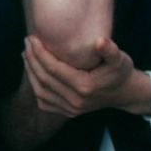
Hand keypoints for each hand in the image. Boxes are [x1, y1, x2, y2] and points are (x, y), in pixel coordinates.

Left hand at [22, 36, 140, 117]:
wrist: (125, 93)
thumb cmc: (121, 72)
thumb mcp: (120, 58)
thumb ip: (110, 50)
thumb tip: (100, 41)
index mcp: (84, 86)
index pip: (54, 68)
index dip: (40, 53)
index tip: (32, 38)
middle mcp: (75, 100)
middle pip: (44, 79)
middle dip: (32, 59)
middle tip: (27, 42)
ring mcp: (71, 109)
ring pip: (41, 92)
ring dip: (30, 72)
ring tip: (26, 54)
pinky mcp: (68, 112)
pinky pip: (44, 102)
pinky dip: (35, 87)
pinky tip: (33, 72)